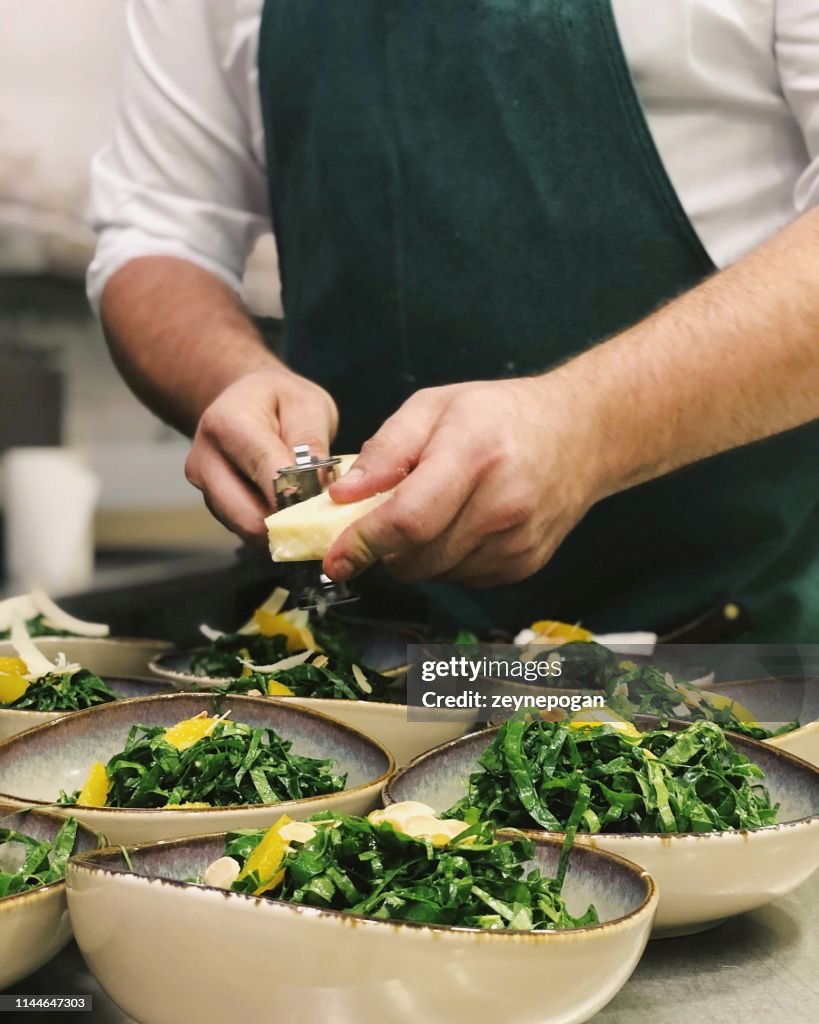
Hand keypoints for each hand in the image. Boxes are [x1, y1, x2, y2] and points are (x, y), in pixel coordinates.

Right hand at [185, 367, 337, 541]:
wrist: (247, 400)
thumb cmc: (281, 400)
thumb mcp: (307, 405)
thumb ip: (311, 442)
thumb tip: (317, 485)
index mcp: (227, 425)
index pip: (267, 474)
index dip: (302, 494)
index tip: (329, 500)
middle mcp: (204, 460)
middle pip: (249, 517)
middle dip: (289, 520)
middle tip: (320, 510)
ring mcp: (204, 487)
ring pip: (246, 529)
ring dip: (280, 525)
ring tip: (304, 503)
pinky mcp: (212, 505)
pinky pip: (245, 529)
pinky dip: (271, 525)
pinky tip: (287, 506)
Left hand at [323, 377, 603, 586]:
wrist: (580, 434)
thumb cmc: (499, 415)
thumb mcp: (434, 407)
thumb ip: (385, 450)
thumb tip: (342, 496)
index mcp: (475, 456)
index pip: (409, 520)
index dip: (364, 544)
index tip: (335, 558)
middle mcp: (502, 506)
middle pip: (419, 557)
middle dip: (384, 550)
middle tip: (377, 523)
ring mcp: (518, 542)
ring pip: (437, 574)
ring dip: (415, 556)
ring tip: (429, 513)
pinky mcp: (525, 565)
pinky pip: (462, 578)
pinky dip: (444, 561)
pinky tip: (458, 526)